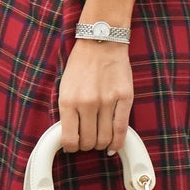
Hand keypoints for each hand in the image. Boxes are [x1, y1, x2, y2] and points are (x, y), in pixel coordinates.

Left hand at [58, 38, 133, 155]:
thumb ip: (67, 112)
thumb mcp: (64, 88)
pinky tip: (113, 145)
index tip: (73, 146)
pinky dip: (117, 142)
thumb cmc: (81, 64)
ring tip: (100, 139)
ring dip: (101, 144)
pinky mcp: (124, 98)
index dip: (71, 147)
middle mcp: (87, 103)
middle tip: (88, 140)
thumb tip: (70, 136)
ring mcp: (107, 102)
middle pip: (89, 142)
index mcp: (69, 101)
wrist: (101, 42)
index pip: (69, 139)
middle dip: (87, 146)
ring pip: (105, 139)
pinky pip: (122, 129)